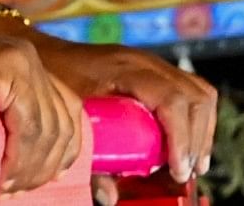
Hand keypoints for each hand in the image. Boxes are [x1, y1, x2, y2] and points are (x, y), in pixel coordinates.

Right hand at [0, 31, 86, 198]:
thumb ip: (12, 114)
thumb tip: (45, 158)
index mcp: (29, 63)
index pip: (68, 112)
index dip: (61, 153)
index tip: (39, 182)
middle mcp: (30, 57)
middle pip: (60, 124)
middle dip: (43, 167)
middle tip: (16, 192)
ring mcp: (21, 59)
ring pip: (46, 128)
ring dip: (29, 168)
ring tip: (5, 188)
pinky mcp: (8, 68)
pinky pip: (28, 124)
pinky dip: (20, 157)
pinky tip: (2, 175)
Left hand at [29, 36, 219, 188]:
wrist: (42, 51)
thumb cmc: (52, 83)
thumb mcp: (69, 120)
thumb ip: (90, 159)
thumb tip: (110, 196)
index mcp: (124, 70)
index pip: (171, 100)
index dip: (182, 138)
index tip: (177, 169)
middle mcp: (144, 62)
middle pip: (195, 96)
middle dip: (197, 139)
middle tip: (186, 172)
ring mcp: (151, 62)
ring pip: (199, 91)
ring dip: (202, 131)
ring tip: (193, 163)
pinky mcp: (154, 69)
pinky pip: (190, 89)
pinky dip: (196, 119)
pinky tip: (187, 145)